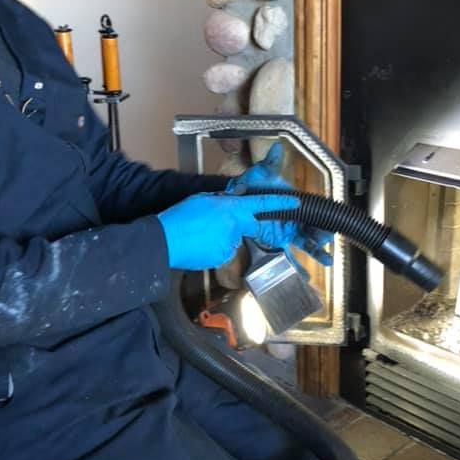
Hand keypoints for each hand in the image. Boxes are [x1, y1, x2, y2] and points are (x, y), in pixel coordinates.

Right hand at [157, 192, 300, 269]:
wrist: (164, 241)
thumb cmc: (179, 218)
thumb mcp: (202, 200)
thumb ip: (221, 203)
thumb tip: (228, 205)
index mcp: (232, 209)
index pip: (262, 204)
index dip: (280, 203)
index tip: (295, 202)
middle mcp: (235, 228)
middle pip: (244, 226)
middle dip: (233, 224)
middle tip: (210, 224)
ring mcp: (229, 245)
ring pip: (231, 240)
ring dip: (219, 238)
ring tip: (198, 235)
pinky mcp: (221, 259)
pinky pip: (221, 252)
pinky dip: (211, 249)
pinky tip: (197, 246)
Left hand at [228, 143, 333, 266]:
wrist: (235, 199)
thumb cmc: (251, 185)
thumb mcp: (261, 174)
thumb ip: (270, 163)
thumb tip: (276, 147)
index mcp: (294, 202)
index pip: (313, 212)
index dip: (322, 221)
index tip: (329, 229)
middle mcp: (293, 218)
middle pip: (312, 230)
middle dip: (321, 237)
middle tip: (326, 243)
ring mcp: (285, 232)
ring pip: (305, 243)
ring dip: (317, 252)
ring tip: (326, 260)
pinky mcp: (275, 243)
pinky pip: (288, 255)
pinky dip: (297, 266)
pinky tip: (305, 275)